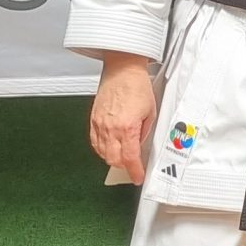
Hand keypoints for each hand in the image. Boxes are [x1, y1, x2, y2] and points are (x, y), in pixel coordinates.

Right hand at [88, 55, 156, 183]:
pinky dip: (102, 149)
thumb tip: (140, 145)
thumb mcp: (151, 112)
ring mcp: (100, 124)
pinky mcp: (94, 119)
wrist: (122, 69)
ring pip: (102, 153)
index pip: (129, 158)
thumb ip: (144, 132)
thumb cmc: (136, 85)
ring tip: (122, 157)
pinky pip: (95, 142)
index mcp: (127, 127)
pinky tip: (109, 148)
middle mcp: (110, 127)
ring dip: (113, 159)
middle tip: (133, 166)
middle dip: (124, 166)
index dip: (134, 171)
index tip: (137, 176)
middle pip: (114, 159)